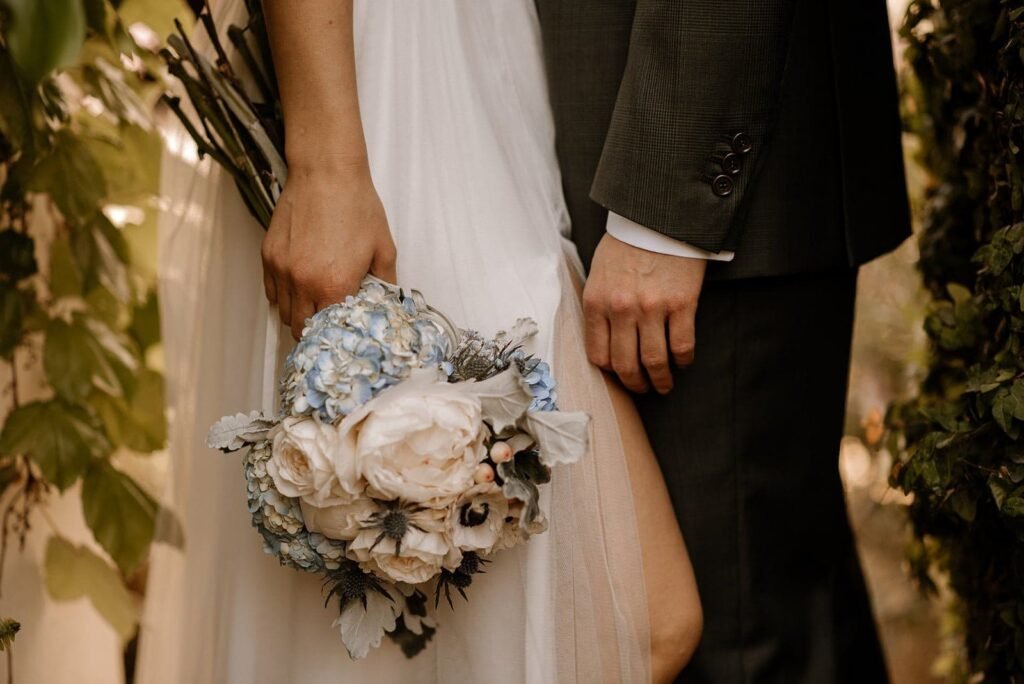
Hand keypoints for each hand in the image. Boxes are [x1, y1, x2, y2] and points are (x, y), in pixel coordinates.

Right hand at [261, 160, 396, 338]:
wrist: (326, 173)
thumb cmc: (357, 206)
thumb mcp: (383, 247)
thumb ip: (385, 283)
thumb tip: (386, 303)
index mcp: (335, 285)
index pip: (330, 330)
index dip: (336, 334)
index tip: (342, 332)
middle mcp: (304, 282)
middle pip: (301, 328)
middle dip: (315, 331)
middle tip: (327, 324)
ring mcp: (282, 269)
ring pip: (284, 312)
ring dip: (298, 314)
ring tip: (313, 305)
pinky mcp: (269, 255)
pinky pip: (271, 291)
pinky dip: (283, 296)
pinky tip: (298, 288)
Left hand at [582, 234, 705, 393]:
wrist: (658, 218)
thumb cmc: (627, 245)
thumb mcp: (599, 274)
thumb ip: (599, 306)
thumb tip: (604, 340)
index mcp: (597, 302)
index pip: (599, 355)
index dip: (611, 372)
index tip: (621, 374)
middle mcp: (622, 309)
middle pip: (626, 365)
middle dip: (636, 384)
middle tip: (644, 388)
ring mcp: (652, 308)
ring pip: (655, 361)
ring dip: (661, 380)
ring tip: (665, 384)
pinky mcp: (681, 303)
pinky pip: (682, 345)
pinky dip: (683, 360)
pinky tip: (682, 361)